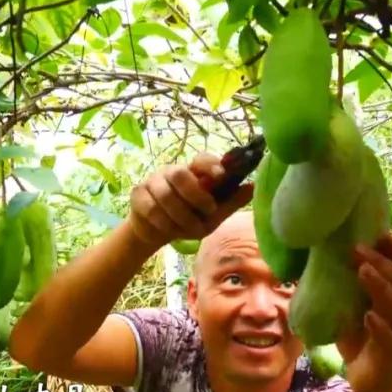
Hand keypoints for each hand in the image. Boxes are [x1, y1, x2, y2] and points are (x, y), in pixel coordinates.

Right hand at [127, 152, 253, 246]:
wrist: (157, 233)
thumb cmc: (189, 219)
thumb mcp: (214, 215)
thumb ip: (231, 201)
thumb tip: (254, 186)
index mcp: (194, 172)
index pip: (202, 159)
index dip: (210, 164)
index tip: (220, 175)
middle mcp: (173, 172)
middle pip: (180, 173)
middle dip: (195, 195)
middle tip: (207, 211)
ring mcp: (154, 181)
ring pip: (166, 194)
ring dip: (180, 216)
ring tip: (188, 229)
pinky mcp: (138, 195)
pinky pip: (151, 208)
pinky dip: (163, 223)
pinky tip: (168, 231)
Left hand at [336, 232, 391, 391]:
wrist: (374, 386)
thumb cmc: (361, 344)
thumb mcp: (347, 314)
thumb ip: (338, 293)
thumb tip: (307, 268)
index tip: (381, 232)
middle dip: (380, 263)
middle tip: (358, 249)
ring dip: (380, 287)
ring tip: (363, 271)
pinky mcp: (391, 355)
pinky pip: (388, 338)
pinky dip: (379, 326)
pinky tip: (369, 316)